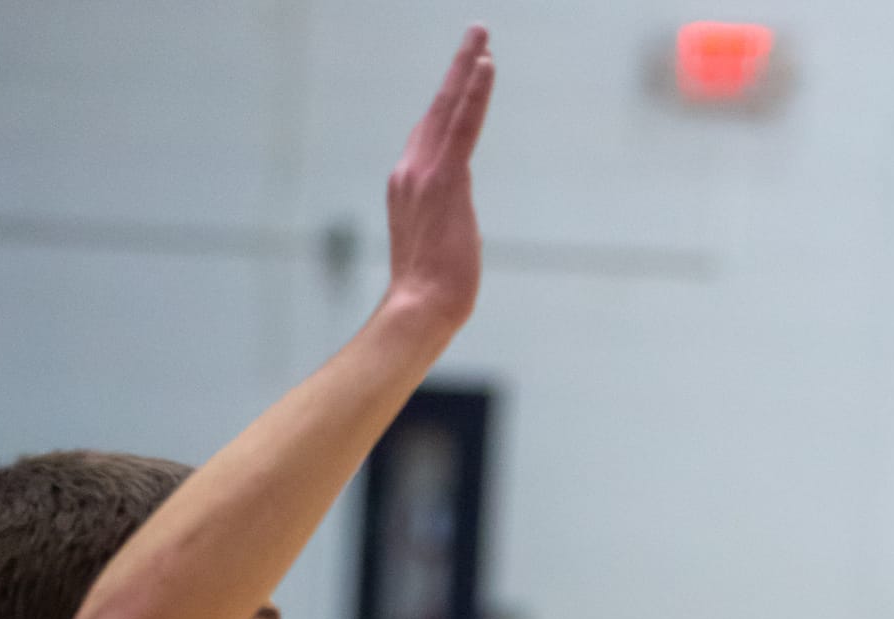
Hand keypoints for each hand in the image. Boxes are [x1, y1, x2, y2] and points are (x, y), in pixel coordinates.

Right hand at [384, 25, 494, 337]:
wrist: (419, 309)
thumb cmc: (430, 293)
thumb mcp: (436, 246)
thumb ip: (446, 220)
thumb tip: (458, 222)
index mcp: (407, 187)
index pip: (430, 134)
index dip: (446, 102)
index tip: (459, 77)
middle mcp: (411, 171)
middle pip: (437, 109)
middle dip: (457, 69)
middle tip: (476, 34)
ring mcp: (426, 173)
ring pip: (449, 108)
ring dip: (466, 67)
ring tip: (482, 36)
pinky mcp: (447, 179)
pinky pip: (463, 125)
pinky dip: (475, 93)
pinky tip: (486, 64)